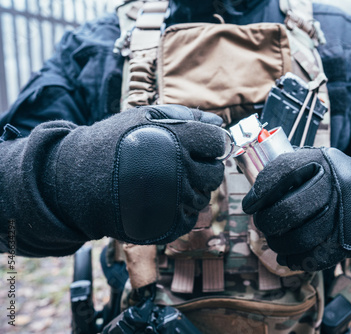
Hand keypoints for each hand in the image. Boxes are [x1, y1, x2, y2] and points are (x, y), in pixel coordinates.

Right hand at [52, 105, 226, 243]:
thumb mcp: (145, 116)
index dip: (212, 143)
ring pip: (204, 196)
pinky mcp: (167, 225)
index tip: (202, 145)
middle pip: (215, 173)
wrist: (78, 178)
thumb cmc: (112, 142)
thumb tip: (220, 123)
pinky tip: (160, 199)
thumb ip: (187, 116)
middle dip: (204, 167)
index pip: (218, 143)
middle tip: (182, 164)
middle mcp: (179, 171)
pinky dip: (181, 209)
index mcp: (177, 140)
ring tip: (165, 181)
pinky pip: (191, 217)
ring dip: (192, 189)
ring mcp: (174, 202)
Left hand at [242, 147, 350, 270]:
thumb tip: (253, 193)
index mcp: (323, 160)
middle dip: (267, 221)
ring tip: (274, 239)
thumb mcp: (314, 162)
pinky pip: (315, 258)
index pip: (284, 170)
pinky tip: (286, 256)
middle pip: (291, 210)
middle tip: (261, 223)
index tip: (249, 205)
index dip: (261, 190)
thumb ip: (287, 170)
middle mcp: (338, 185)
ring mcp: (347, 215)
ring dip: (279, 243)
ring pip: (301, 238)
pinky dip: (295, 260)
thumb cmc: (332, 181)